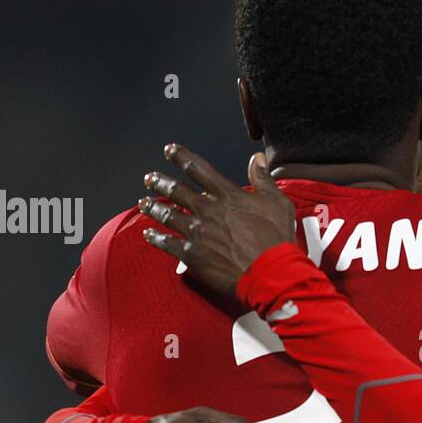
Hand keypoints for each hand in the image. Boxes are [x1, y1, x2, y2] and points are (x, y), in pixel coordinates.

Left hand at [140, 144, 295, 297]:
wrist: (269, 272)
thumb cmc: (276, 239)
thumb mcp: (278, 202)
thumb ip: (263, 179)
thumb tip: (257, 159)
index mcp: (227, 195)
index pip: (199, 169)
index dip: (181, 157)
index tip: (170, 150)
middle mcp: (207, 210)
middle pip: (177, 190)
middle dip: (160, 182)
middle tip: (150, 178)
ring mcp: (197, 232)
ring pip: (167, 214)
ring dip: (153, 207)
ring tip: (144, 203)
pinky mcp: (192, 254)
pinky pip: (167, 243)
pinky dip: (156, 237)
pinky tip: (148, 234)